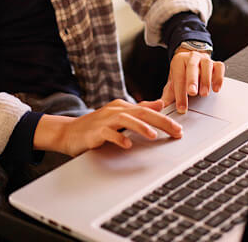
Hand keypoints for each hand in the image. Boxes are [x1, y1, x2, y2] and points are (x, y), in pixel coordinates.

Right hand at [33, 99, 182, 156]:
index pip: (147, 111)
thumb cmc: (95, 126)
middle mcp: (115, 111)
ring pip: (126, 120)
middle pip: (141, 113)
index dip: (165, 119)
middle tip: (176, 131)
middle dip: (160, 122)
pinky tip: (127, 144)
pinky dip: (118, 138)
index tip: (179, 129)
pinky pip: (108, 134)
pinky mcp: (94, 132)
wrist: (68, 132)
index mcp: (122, 107)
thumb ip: (139, 110)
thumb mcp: (119, 116)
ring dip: (141, 127)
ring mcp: (104, 120)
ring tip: (154, 135)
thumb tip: (160, 104)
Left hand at [161, 48, 224, 113]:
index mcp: (178, 61)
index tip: (181, 107)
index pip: (178, 77)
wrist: (190, 61)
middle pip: (192, 67)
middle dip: (192, 80)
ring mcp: (205, 59)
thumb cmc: (182, 73)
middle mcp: (192, 57)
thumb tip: (161, 106)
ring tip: (204, 94)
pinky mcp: (216, 63)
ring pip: (207, 65)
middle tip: (192, 93)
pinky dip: (219, 77)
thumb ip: (168, 95)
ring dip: (206, 80)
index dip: (179, 94)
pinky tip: (216, 88)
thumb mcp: (173, 83)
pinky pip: (219, 67)